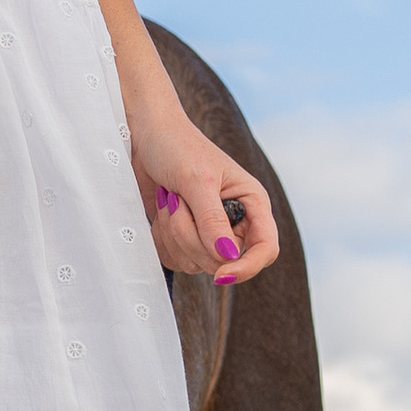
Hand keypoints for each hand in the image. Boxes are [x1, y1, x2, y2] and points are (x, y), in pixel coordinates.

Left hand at [134, 131, 278, 288]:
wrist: (145, 136)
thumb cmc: (177, 146)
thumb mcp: (196, 180)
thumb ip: (211, 219)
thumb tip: (228, 256)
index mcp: (252, 203)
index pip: (265, 249)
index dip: (248, 267)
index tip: (221, 274)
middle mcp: (234, 222)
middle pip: (223, 262)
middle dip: (192, 238)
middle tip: (177, 203)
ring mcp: (207, 232)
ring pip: (195, 263)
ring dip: (174, 234)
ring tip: (170, 200)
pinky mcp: (183, 237)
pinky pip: (174, 259)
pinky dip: (162, 238)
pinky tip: (162, 209)